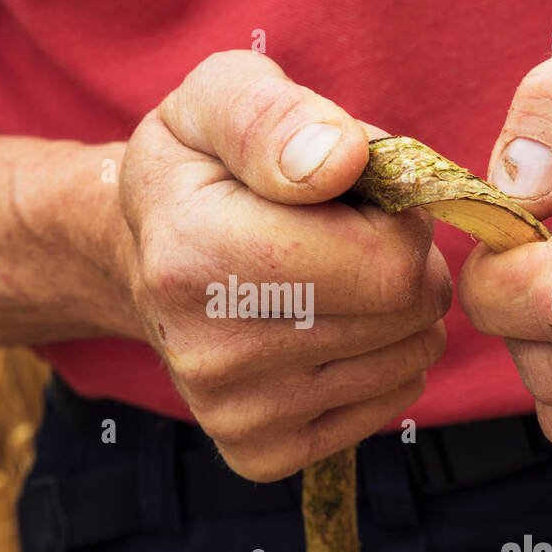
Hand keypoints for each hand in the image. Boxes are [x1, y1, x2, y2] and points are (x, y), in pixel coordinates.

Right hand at [120, 50, 449, 481]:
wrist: (143, 256)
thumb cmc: (197, 168)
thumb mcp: (217, 97)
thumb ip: (275, 116)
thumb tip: (342, 159)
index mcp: (195, 256)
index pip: (386, 265)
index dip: (398, 218)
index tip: (359, 195)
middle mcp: (208, 352)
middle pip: (404, 315)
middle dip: (405, 260)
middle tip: (352, 234)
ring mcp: (233, 414)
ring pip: (408, 360)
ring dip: (399, 310)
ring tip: (338, 276)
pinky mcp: (258, 453)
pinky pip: (389, 403)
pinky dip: (384, 360)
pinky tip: (332, 326)